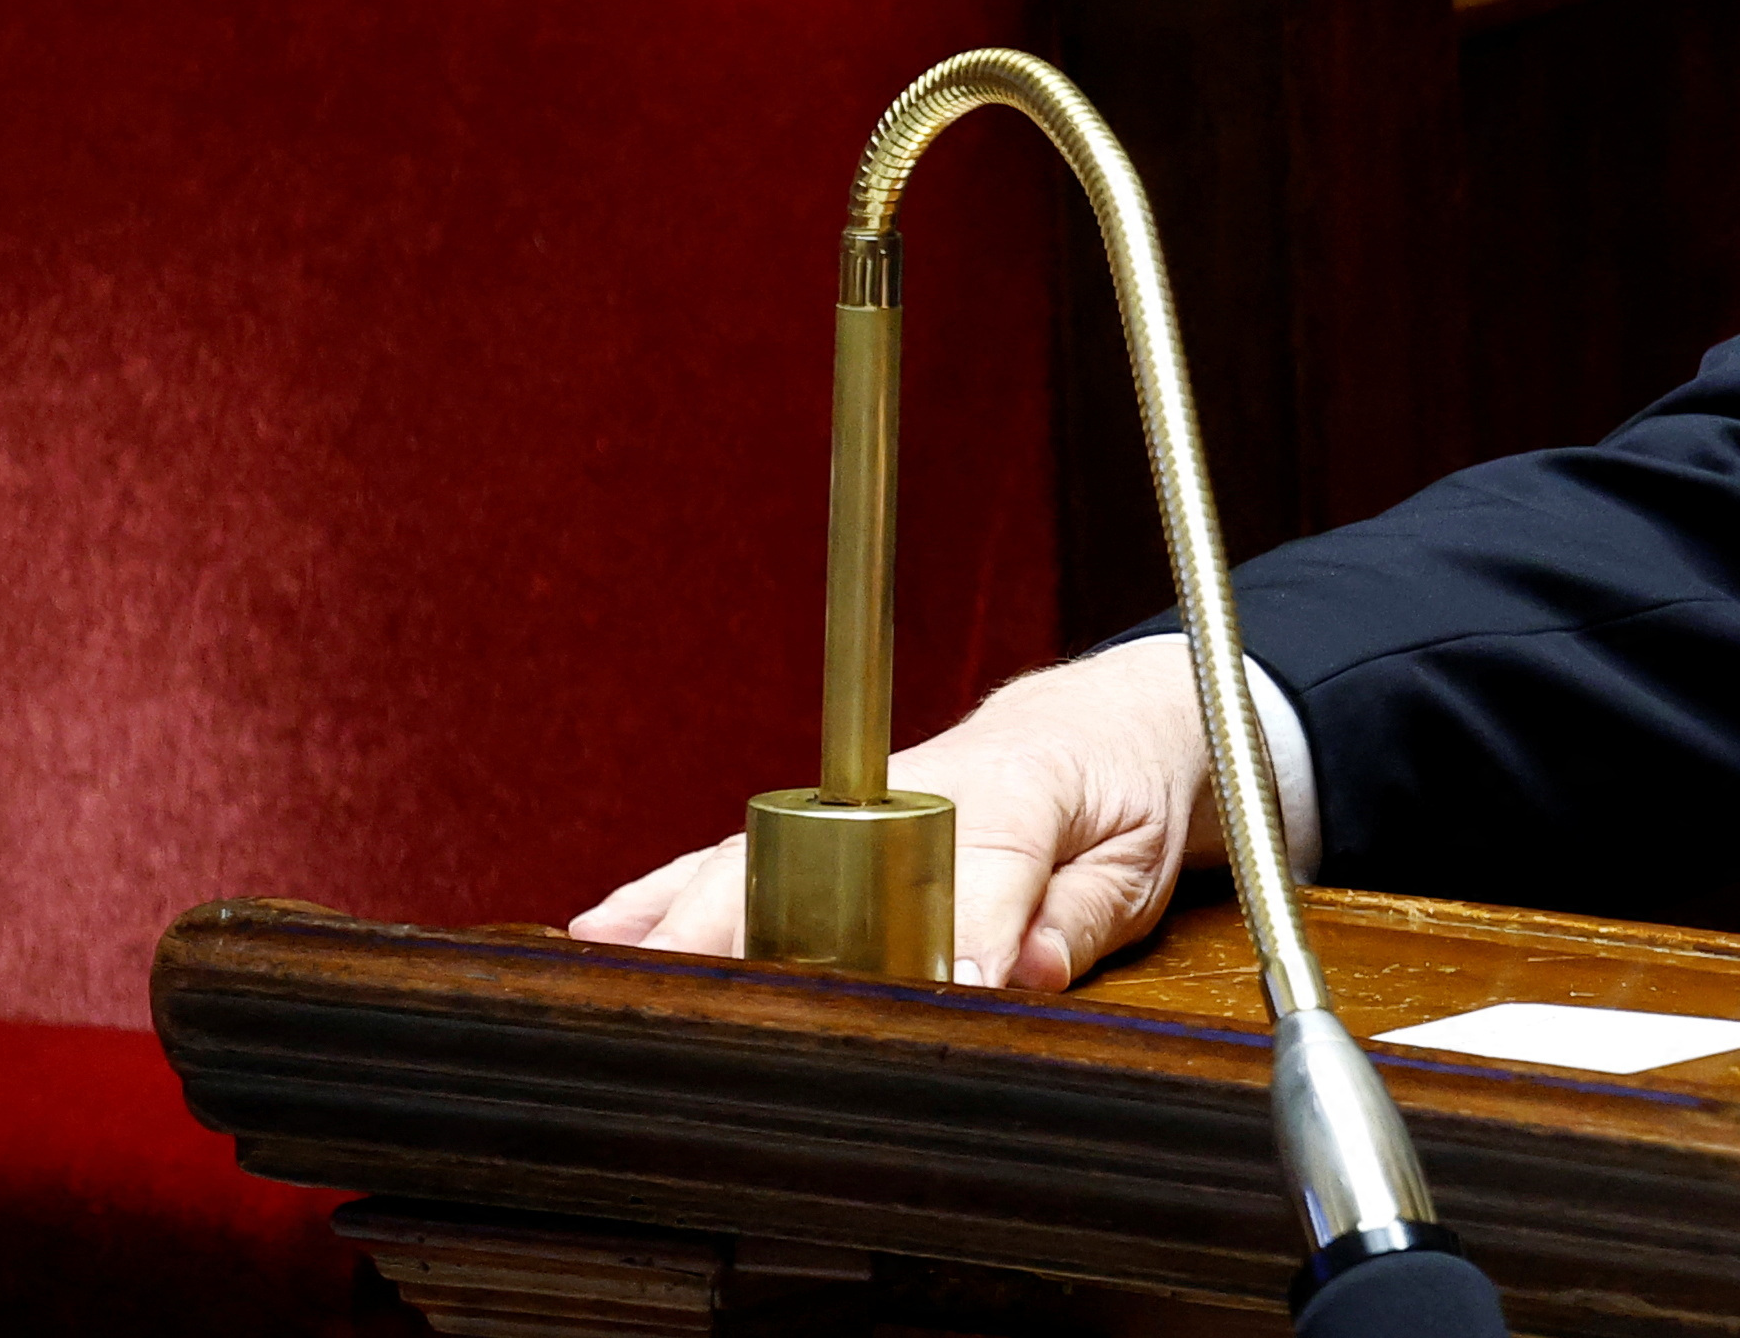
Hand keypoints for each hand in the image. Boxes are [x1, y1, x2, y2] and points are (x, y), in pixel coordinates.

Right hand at [566, 647, 1220, 993]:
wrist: (1095, 725)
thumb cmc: (1120, 795)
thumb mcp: (1138, 859)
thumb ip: (1080, 918)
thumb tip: (1013, 972)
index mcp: (1015, 790)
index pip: (975, 863)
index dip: (962, 933)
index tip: (947, 987)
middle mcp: (906, 793)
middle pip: (814, 865)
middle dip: (768, 939)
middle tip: (725, 1014)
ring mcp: (847, 811)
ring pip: (749, 864)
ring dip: (684, 929)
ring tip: (619, 988)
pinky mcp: (815, 831)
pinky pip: (727, 863)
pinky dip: (661, 899)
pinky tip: (600, 936)